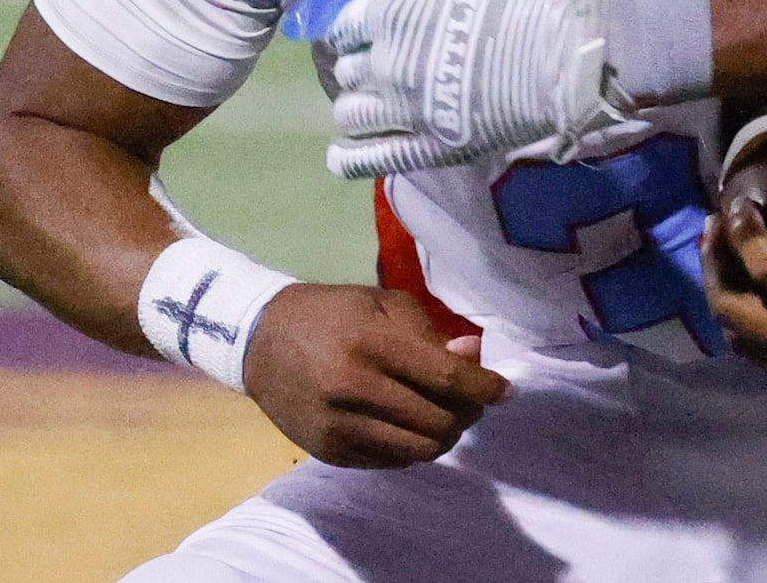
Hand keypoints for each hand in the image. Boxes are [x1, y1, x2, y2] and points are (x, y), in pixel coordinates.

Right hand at [239, 283, 507, 466]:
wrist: (259, 340)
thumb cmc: (332, 313)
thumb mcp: (383, 305)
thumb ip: (430, 334)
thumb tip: (473, 357)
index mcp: (372, 343)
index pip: (445, 378)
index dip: (484, 388)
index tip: (507, 391)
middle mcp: (354, 389)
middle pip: (438, 421)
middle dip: (467, 414)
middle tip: (472, 401)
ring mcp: (340, 426)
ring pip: (419, 450)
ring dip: (444, 436)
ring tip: (446, 416)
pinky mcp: (329, 451)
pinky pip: (391, 462)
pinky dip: (412, 448)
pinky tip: (410, 426)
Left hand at [323, 0, 645, 178]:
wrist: (571, 49)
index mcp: (390, 12)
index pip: (343, 22)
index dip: (355, 22)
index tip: (371, 22)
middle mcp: (385, 64)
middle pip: (347, 67)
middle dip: (361, 59)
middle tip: (386, 57)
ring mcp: (403, 111)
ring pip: (351, 113)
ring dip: (358, 102)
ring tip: (379, 99)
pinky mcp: (428, 149)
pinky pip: (368, 161)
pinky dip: (347, 158)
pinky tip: (342, 155)